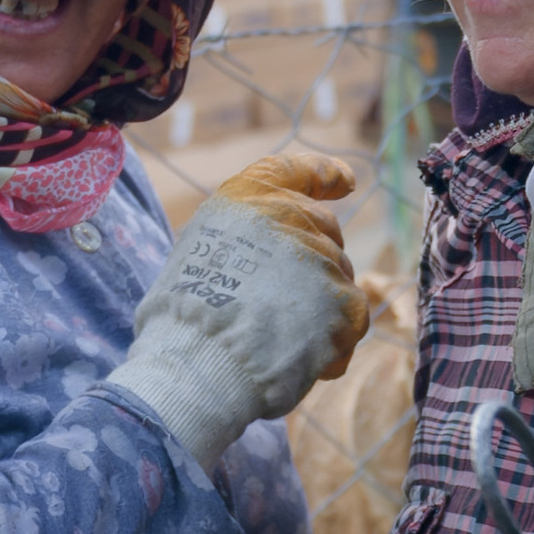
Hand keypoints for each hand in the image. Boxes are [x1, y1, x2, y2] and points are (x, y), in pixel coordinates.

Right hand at [109, 151, 371, 466]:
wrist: (199, 360)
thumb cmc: (182, 319)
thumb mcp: (198, 252)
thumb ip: (244, 241)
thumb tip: (272, 263)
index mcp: (247, 196)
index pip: (296, 170)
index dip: (324, 174)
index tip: (345, 182)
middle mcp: (290, 215)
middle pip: (325, 233)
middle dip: (315, 265)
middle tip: (285, 306)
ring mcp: (322, 257)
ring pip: (339, 280)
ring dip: (318, 312)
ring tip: (277, 343)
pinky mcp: (345, 301)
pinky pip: (351, 322)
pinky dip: (331, 346)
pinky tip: (298, 363)